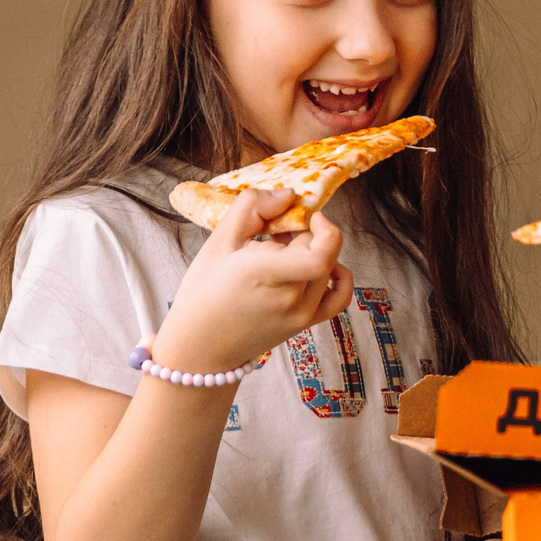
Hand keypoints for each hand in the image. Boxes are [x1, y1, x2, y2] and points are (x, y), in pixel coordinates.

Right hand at [158, 189, 352, 372]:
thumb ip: (253, 207)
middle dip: (304, 233)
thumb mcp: (219, 240)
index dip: (324, 228)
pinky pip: (340, 297)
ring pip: (329, 267)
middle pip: (321, 251)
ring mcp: (302, 314)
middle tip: (273, 233)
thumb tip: (288, 194)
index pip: (320, 254)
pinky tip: (320, 266)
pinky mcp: (306, 324)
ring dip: (314, 251)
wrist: (200, 346)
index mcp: (266, 275)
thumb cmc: (204, 292)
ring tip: (282, 251)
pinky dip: (339, 277)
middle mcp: (291, 298)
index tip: (307, 216)